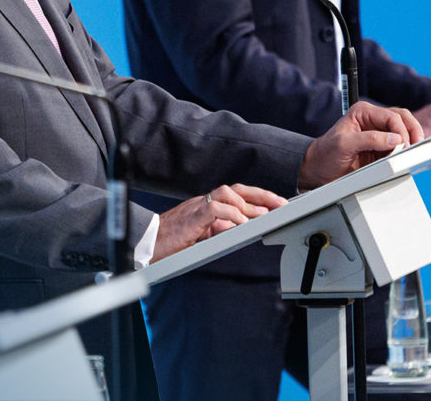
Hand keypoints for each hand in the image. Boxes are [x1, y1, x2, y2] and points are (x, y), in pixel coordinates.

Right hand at [149, 184, 286, 262]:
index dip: (258, 197)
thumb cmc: (171, 239)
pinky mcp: (192, 216)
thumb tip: (239, 226)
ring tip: (264, 214)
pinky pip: (214, 208)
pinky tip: (243, 222)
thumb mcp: (201, 234)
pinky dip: (231, 213)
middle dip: (262, 195)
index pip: (237, 194)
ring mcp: (197, 206)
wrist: (148, 241)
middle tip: (281, 204)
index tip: (277, 204)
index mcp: (207, 205)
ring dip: (248, 204)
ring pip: (227, 193)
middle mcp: (204, 201)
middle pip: (237, 189)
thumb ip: (218, 227)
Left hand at [298, 101, 422, 189]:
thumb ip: (369, 139)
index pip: (391, 116)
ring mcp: (378, 134)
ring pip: (404, 131)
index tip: (403, 145)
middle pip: (402, 119)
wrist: (318, 170)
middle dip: (412, 131)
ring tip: (411, 153)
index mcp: (362, 112)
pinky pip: (400, 146)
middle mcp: (372, 120)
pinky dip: (405, 151)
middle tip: (415, 146)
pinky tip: (405, 157)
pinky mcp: (381, 148)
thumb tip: (394, 139)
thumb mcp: (344, 145)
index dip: (401, 130)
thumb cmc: (325, 154)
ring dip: (410, 141)